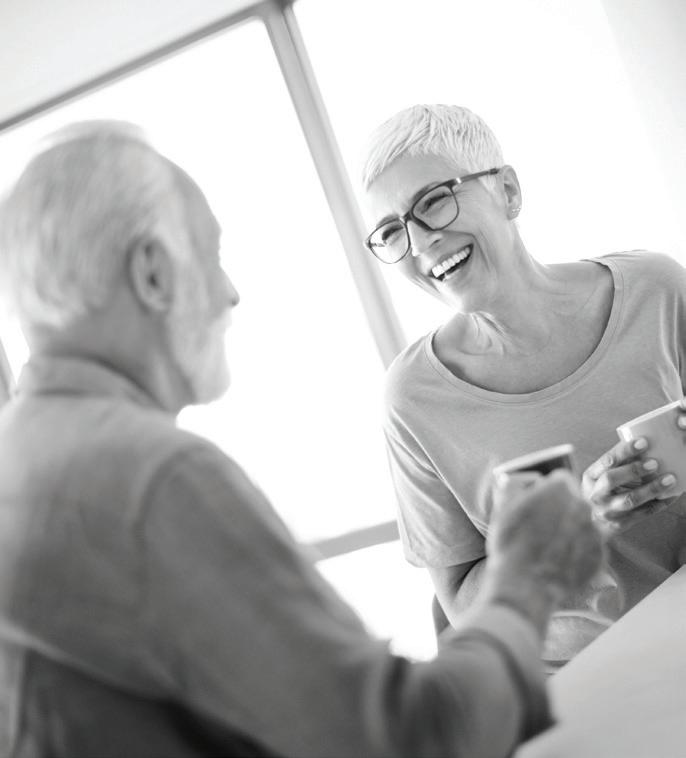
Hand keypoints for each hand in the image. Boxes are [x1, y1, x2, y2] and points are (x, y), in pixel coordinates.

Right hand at [484, 471, 602, 631]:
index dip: (548, 490)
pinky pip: (589, 548)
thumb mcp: (503, 505)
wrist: (524, 586)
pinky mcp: (600, 556)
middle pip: (574, 501)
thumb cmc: (510, 544)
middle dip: (561, 510)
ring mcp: (594, 532)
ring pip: (582, 524)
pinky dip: (577, 552)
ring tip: (549, 548)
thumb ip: (516, 483)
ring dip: (570, 531)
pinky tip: (559, 561)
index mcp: (560, 489)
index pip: (560, 479)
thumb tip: (530, 479)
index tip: (540, 502)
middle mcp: (583, 506)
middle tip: (542, 528)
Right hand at [582, 436, 677, 534]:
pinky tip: (672, 494)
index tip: (643, 442)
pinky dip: (660, 503)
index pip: (606, 461)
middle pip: (611, 479)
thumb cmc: (601, 490)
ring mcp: (607, 511)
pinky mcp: (620, 524)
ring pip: (630, 499)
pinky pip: (643, 513)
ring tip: (670, 479)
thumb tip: (638, 445)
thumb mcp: (598, 475)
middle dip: (634, 470)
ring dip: (651, 488)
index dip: (624, 451)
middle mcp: (595, 494)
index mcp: (590, 477)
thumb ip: (614, 462)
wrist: (590, 522)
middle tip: (655, 463)